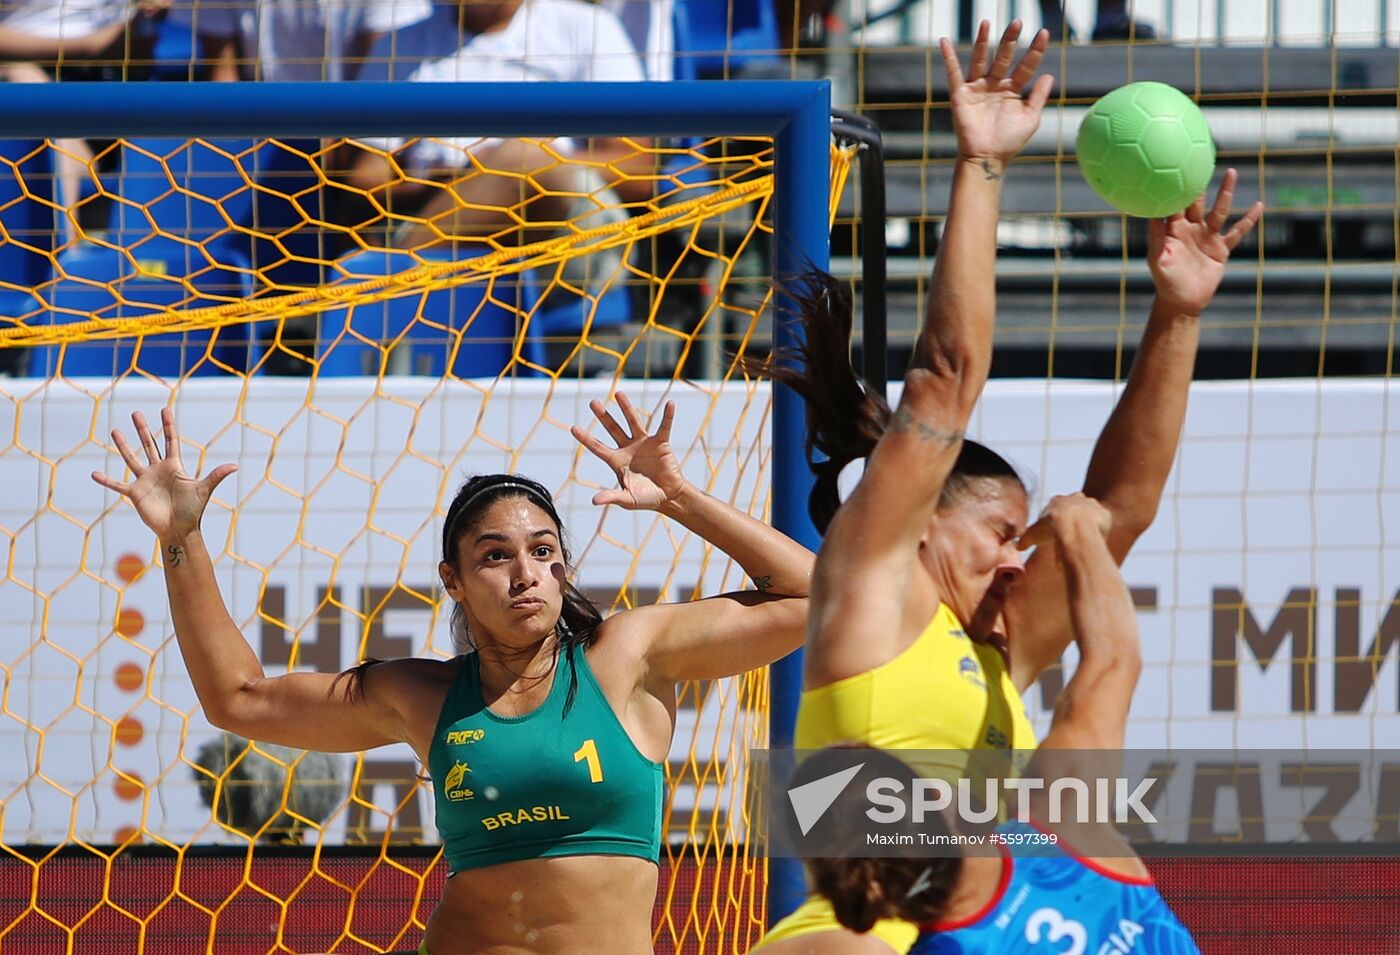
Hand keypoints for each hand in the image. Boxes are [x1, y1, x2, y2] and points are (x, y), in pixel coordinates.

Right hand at [91, 409, 236, 543]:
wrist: (179, 530)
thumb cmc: (192, 510)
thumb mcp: (203, 490)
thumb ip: (216, 476)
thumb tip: (235, 466)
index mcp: (174, 466)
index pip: (171, 441)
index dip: (168, 426)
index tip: (165, 409)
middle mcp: (158, 470)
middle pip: (149, 445)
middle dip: (143, 429)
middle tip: (136, 413)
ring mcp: (145, 481)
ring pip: (132, 459)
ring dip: (123, 446)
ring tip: (115, 431)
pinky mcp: (135, 494)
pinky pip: (117, 485)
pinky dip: (106, 481)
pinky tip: (94, 474)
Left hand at [570, 394, 687, 510]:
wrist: (668, 497)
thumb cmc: (646, 499)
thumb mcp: (627, 499)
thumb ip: (611, 497)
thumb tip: (594, 501)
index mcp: (617, 461)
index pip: (597, 447)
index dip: (586, 438)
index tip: (573, 428)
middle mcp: (628, 448)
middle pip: (612, 429)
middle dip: (603, 416)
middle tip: (592, 402)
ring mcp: (643, 444)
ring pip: (633, 422)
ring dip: (626, 408)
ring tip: (619, 393)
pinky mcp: (660, 443)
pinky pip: (664, 427)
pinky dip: (668, 416)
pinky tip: (670, 404)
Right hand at [939, 20, 1053, 165]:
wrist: (987, 158)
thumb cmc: (1009, 142)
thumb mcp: (1030, 118)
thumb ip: (1039, 96)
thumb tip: (1049, 75)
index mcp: (1012, 91)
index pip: (1026, 66)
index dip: (1035, 50)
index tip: (1043, 33)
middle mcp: (994, 86)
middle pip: (1003, 57)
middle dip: (1010, 40)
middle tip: (1017, 21)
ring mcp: (977, 89)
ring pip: (980, 60)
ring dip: (983, 41)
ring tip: (986, 22)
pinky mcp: (961, 95)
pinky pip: (954, 74)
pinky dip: (948, 58)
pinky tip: (944, 41)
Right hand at [1018, 493, 1110, 550]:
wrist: (1075, 525)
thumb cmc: (1051, 528)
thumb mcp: (1032, 534)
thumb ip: (1025, 540)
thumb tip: (1019, 547)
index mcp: (1057, 500)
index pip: (1056, 511)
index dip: (1055, 526)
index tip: (1055, 538)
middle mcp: (1075, 498)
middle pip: (1074, 512)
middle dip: (1071, 525)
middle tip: (1069, 542)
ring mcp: (1092, 505)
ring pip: (1089, 518)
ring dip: (1086, 529)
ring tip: (1082, 546)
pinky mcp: (1105, 514)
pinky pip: (1103, 524)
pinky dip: (1099, 533)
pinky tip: (1093, 543)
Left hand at [1148, 168, 1263, 316]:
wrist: (1182, 302)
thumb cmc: (1165, 282)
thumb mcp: (1158, 260)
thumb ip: (1156, 238)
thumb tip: (1151, 215)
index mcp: (1173, 230)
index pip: (1174, 204)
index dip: (1175, 186)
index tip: (1175, 166)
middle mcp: (1190, 229)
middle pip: (1196, 201)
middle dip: (1199, 182)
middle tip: (1202, 160)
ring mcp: (1207, 237)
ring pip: (1219, 210)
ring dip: (1226, 192)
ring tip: (1232, 172)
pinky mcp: (1221, 248)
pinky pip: (1237, 231)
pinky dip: (1248, 220)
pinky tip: (1259, 205)